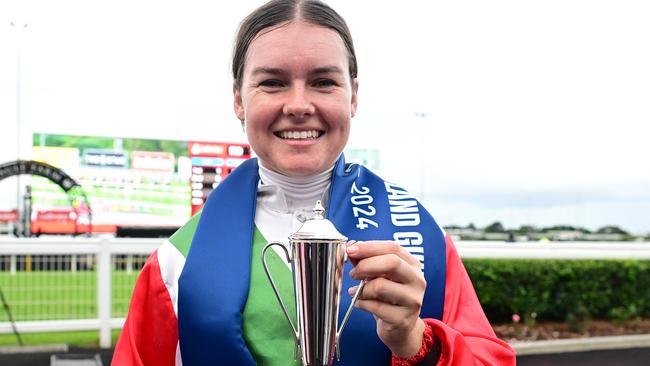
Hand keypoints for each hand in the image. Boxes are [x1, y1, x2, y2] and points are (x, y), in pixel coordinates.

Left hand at [346, 241, 426, 357]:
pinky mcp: (403, 319)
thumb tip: (349, 247)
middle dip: (366, 265)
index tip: (350, 250)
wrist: (400, 327)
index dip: (369, 247)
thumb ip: (365, 260)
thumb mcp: (379, 274)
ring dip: (361, 288)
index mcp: (412, 264)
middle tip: (353, 273)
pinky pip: (375, 307)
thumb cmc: (387, 296)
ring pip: (380, 286)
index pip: (392, 248)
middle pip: (392, 263)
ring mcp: (412, 301)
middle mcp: (417, 280)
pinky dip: (361, 303)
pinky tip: (359, 302)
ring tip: (355, 291)